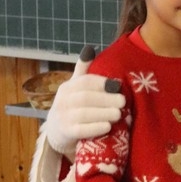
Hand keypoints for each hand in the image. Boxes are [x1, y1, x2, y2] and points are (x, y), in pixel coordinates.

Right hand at [44, 45, 124, 159]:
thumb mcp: (75, 88)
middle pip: (86, 97)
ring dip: (104, 113)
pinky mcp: (66, 133)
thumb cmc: (73, 107)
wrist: (57, 133)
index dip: (102, 83)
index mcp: (68, 87)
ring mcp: (63, 118)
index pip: (85, 81)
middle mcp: (62, 101)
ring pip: (84, 114)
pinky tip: (108, 126)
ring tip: (119, 114)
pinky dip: (96, 128)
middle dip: (106, 99)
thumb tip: (90, 48)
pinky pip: (81, 130)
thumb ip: (84, 71)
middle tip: (123, 101)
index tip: (118, 85)